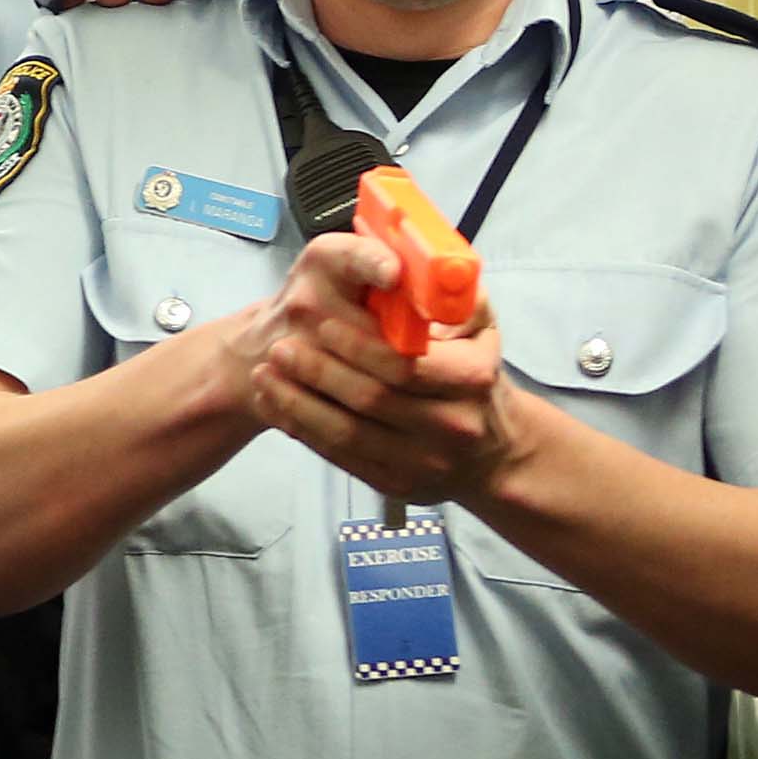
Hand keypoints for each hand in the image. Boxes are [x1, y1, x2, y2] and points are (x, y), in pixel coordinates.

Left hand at [227, 232, 523, 507]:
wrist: (491, 450)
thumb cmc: (473, 375)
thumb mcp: (480, 329)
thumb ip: (451, 298)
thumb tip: (414, 275)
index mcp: (472, 379)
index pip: (405, 365)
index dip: (359, 347)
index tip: (323, 326)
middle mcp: (451, 425)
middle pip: (370, 399)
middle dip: (318, 372)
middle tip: (280, 348)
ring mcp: (423, 461)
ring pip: (346, 433)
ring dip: (298, 402)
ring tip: (266, 374)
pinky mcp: (395, 484)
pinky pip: (339, 456)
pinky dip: (302, 429)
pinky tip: (276, 404)